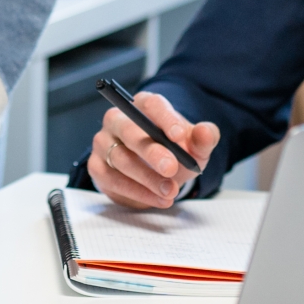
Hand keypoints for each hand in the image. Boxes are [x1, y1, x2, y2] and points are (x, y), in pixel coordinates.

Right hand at [85, 90, 220, 210]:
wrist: (157, 173)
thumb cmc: (174, 152)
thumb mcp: (194, 146)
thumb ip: (204, 138)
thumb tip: (206, 132)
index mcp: (143, 105)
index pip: (151, 104)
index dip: (164, 118)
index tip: (179, 136)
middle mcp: (118, 119)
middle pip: (130, 131)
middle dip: (152, 151)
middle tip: (171, 168)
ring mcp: (103, 142)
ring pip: (120, 158)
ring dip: (147, 177)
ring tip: (170, 191)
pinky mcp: (97, 166)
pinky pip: (112, 179)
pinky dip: (136, 192)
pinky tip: (157, 199)